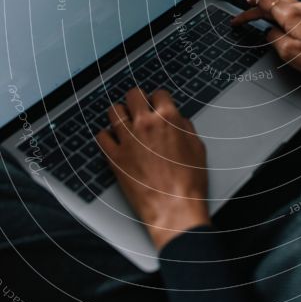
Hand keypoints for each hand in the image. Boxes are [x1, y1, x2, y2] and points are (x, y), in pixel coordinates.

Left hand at [97, 88, 209, 249]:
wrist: (175, 207)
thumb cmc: (189, 182)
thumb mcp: (198, 148)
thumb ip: (186, 128)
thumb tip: (178, 120)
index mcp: (168, 119)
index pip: (159, 93)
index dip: (158, 98)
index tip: (157, 103)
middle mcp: (146, 124)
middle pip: (133, 95)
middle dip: (137, 99)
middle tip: (138, 107)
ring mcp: (127, 140)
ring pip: (114, 111)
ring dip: (120, 113)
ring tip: (123, 120)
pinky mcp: (114, 157)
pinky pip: (101, 136)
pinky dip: (106, 135)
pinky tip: (113, 140)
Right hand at [232, 0, 300, 82]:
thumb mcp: (289, 52)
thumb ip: (273, 37)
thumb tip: (269, 30)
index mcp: (290, 14)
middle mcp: (299, 7)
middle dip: (253, 4)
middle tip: (240, 15)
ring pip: (281, 1)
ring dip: (265, 5)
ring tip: (253, 11)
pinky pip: (289, 7)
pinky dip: (277, 9)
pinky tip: (275, 17)